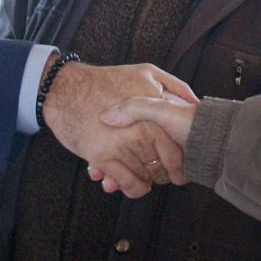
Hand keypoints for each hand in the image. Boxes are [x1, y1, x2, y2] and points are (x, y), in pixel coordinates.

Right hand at [43, 61, 197, 197]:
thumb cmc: (105, 80)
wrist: (65, 89)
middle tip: (159, 175)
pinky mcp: (102, 157)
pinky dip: (133, 188)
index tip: (177, 171)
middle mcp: (141, 132)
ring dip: (145, 182)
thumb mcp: (146, 72)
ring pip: (144, 177)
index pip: (177, 153)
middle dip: (161, 175)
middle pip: (161, 168)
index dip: (179, 166)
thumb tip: (195, 101)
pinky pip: (128, 183)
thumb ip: (174, 85)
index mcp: (155, 115)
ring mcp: (121, 146)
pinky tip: (133, 184)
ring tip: (144, 179)